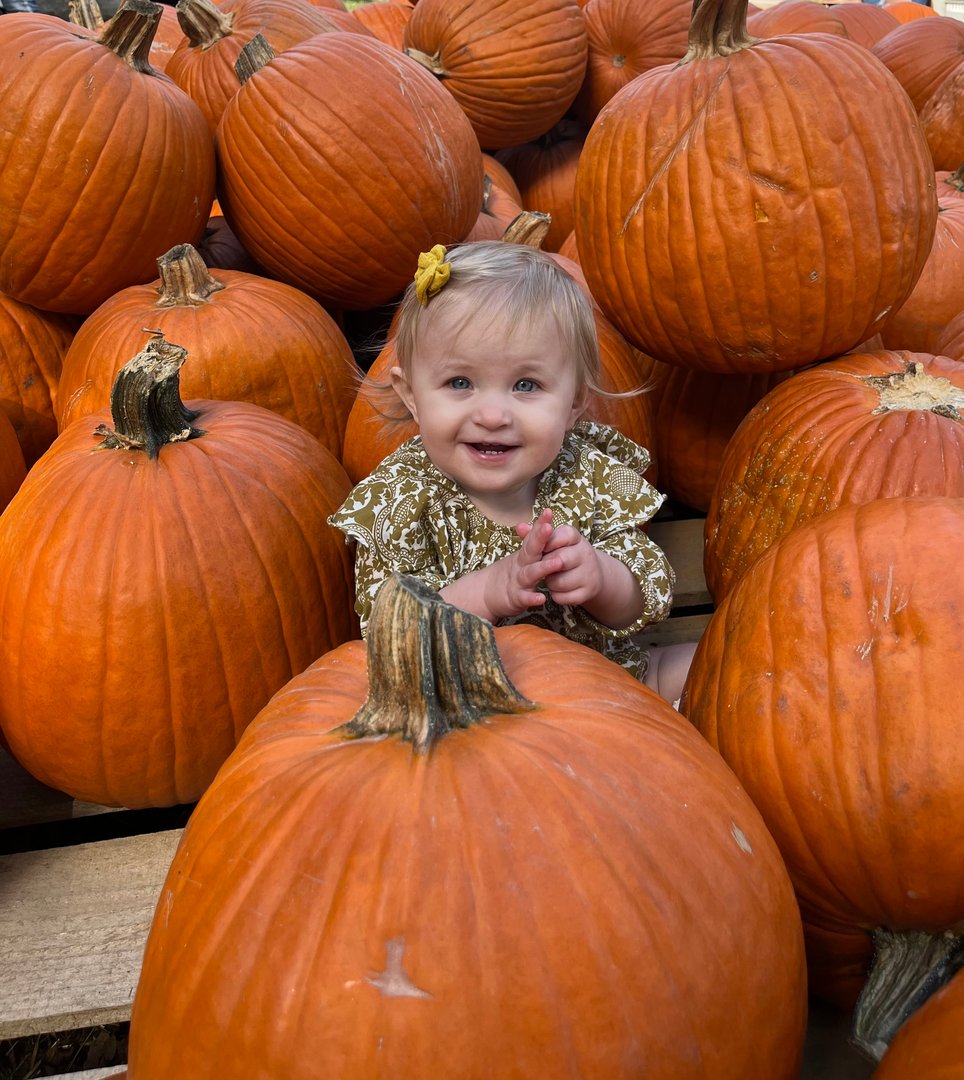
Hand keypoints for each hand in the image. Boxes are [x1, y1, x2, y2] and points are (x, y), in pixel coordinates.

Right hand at [439, 509, 563, 621]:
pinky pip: (524, 599)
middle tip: (549, 527)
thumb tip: (529, 521)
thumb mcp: (520, 556)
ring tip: (557, 562)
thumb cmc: (509, 573)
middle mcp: (521, 565)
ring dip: (543, 568)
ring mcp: (518, 581)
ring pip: (530, 573)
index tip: (549, 511)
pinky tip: (542, 599)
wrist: (484, 594)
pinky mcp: (515, 599)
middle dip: (540, 538)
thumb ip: (528, 541)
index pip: (533, 537)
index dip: (540, 524)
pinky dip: (532, 599)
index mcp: (524, 554)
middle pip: (531, 549)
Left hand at [531, 522, 603, 608]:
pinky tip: (559, 589)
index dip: (549, 543)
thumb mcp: (552, 543)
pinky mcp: (587, 593)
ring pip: (558, 582)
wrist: (590, 574)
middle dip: (547, 566)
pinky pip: (562, 597)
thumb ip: (534, 534)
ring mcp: (588, 574)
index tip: (544, 548)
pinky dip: (556, 595)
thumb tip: (520, 527)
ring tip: (553, 577)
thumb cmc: (564, 554)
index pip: (562, 536)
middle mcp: (585, 554)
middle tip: (546, 565)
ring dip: (550, 582)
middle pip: (559, 560)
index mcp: (575, 538)